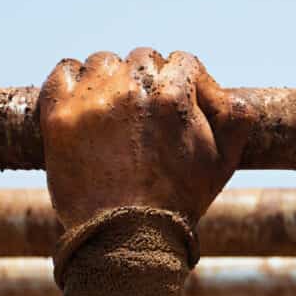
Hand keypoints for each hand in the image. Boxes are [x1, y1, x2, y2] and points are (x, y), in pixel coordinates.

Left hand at [40, 48, 253, 227]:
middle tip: (147, 113)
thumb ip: (237, 118)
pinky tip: (84, 103)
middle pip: (142, 59)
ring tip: (115, 111)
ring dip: (112, 79)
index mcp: (173, 96)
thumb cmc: (179, 200)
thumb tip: (225, 92)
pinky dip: (73, 80)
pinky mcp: (58, 115)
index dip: (186, 81)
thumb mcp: (225, 162)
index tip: (180, 103)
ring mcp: (91, 100)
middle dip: (149, 80)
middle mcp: (131, 88)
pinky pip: (63, 72)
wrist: (125, 236)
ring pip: (103, 63)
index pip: (182, 61)